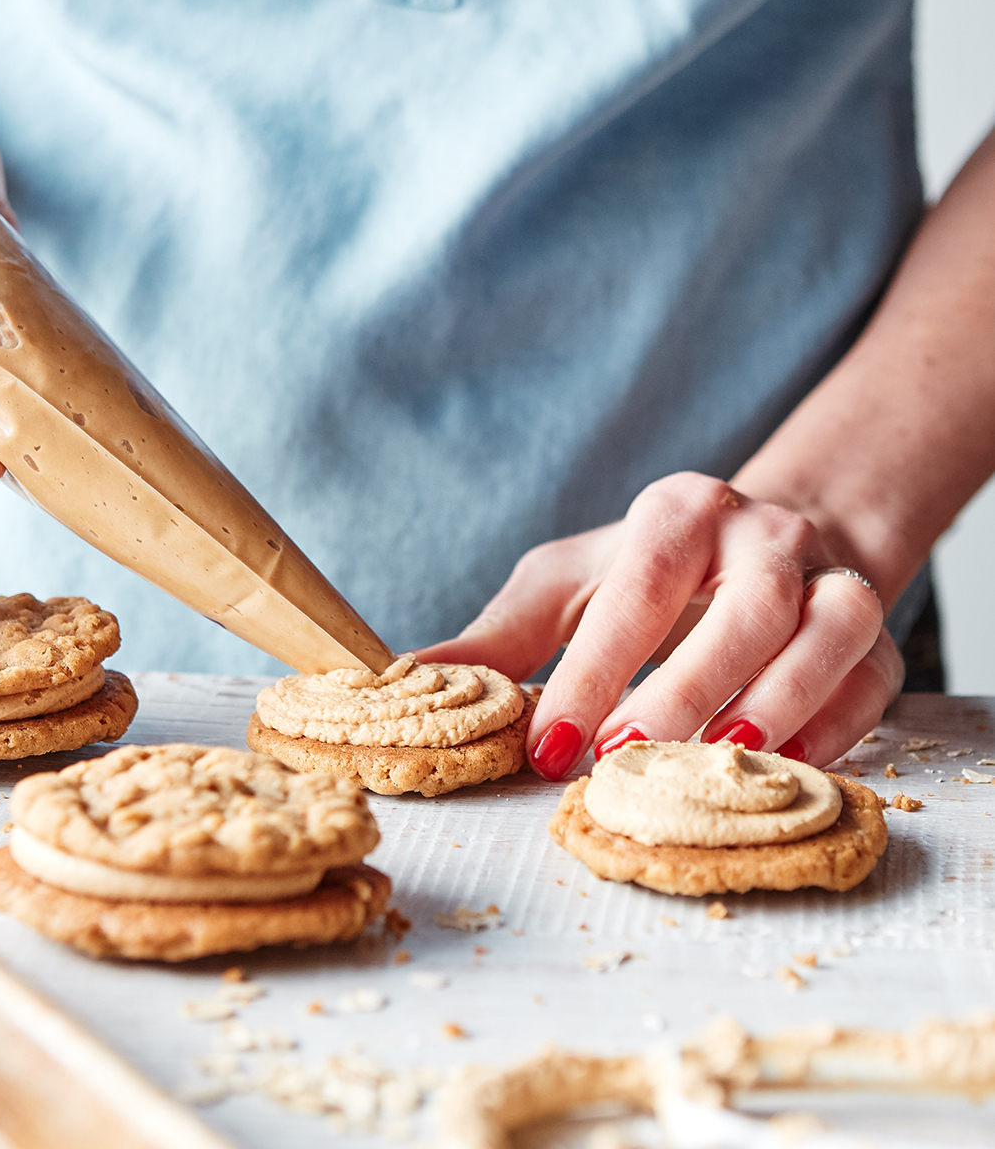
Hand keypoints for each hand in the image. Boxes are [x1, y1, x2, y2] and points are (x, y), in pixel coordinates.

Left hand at [416, 472, 902, 774]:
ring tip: (716, 764)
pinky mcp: (877, 639)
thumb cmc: (651, 576)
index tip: (549, 743)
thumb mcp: (569, 587)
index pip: (640, 585)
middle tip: (624, 759)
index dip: (596, 667)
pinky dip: (835, 728)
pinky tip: (782, 769)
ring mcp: (832, 579)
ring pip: (829, 632)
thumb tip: (403, 680)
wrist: (773, 545)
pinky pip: (872, 681)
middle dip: (685, 690)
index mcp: (679, 512)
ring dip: (777, 705)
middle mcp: (764, 536)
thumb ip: (499, 637)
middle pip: (744, 610)